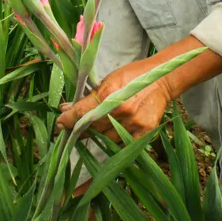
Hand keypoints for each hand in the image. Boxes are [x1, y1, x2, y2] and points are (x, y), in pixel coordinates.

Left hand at [55, 58, 171, 141]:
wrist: (162, 79)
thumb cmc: (132, 75)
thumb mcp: (108, 80)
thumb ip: (89, 95)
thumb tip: (67, 107)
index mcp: (109, 94)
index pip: (81, 113)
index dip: (67, 120)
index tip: (59, 123)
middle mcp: (120, 111)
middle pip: (91, 127)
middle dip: (78, 128)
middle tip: (69, 129)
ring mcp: (133, 123)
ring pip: (105, 138)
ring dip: (94, 136)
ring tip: (89, 132)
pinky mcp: (144, 132)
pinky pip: (123, 145)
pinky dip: (113, 143)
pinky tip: (107, 140)